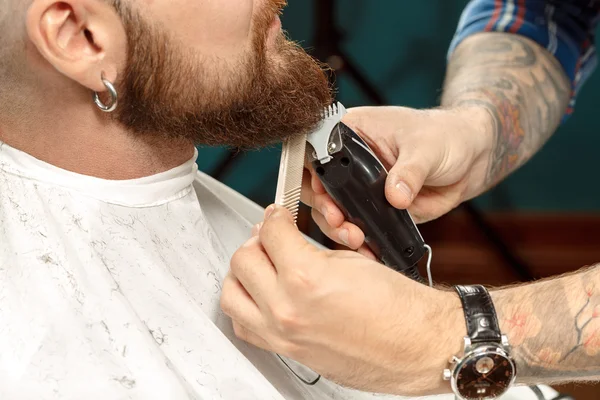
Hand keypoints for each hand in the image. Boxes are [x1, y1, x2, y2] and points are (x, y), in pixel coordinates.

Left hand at [220, 205, 464, 395]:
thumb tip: (287, 242)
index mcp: (305, 278)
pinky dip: (245, 307)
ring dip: (243, 273)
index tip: (279, 215)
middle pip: (243, 259)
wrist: (418, 345)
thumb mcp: (351, 260)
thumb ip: (309, 249)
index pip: (270, 231)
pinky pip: (245, 327)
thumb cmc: (399, 308)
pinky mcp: (287, 351)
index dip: (275, 216)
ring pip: (232, 295)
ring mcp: (283, 334)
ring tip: (260, 264)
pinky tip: (259, 296)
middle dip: (257, 240)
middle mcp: (287, 308)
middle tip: (270, 236)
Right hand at [301, 105, 491, 250]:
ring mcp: (359, 188)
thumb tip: (395, 196)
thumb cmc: (446, 136)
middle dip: (323, 207)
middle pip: (316, 186)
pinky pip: (358, 226)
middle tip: (338, 220)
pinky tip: (366, 250)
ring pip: (332, 211)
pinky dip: (359, 241)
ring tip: (355, 238)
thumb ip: (409, 172)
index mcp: (352, 132)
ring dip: (338, 228)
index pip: (316, 149)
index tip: (325, 193)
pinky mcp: (374, 209)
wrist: (470, 157)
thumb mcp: (427, 147)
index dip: (313, 173)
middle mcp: (349, 161)